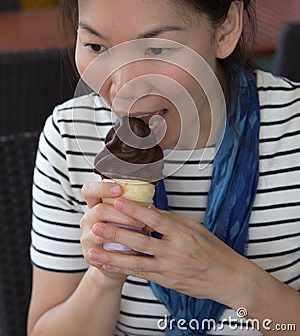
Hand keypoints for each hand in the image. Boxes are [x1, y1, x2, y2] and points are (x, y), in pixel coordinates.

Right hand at [80, 182, 144, 280]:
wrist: (114, 260)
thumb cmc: (123, 231)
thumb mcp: (124, 215)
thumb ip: (132, 207)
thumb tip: (151, 206)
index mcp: (94, 204)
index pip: (89, 190)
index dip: (102, 188)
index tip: (119, 189)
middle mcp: (88, 219)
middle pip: (99, 210)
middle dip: (123, 214)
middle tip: (141, 221)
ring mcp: (87, 238)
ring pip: (102, 232)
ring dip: (125, 233)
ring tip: (142, 235)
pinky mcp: (91, 256)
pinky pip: (106, 253)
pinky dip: (123, 252)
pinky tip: (136, 252)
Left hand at [87, 197, 252, 308]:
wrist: (227, 279)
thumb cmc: (214, 250)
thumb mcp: (196, 228)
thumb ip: (171, 220)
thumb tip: (149, 209)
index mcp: (183, 234)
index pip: (155, 219)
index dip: (135, 210)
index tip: (117, 201)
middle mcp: (174, 252)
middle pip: (141, 241)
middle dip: (116, 233)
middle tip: (96, 226)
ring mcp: (169, 269)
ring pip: (136, 262)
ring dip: (112, 256)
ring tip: (93, 251)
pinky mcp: (166, 281)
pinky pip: (141, 274)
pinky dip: (123, 269)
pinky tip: (108, 266)